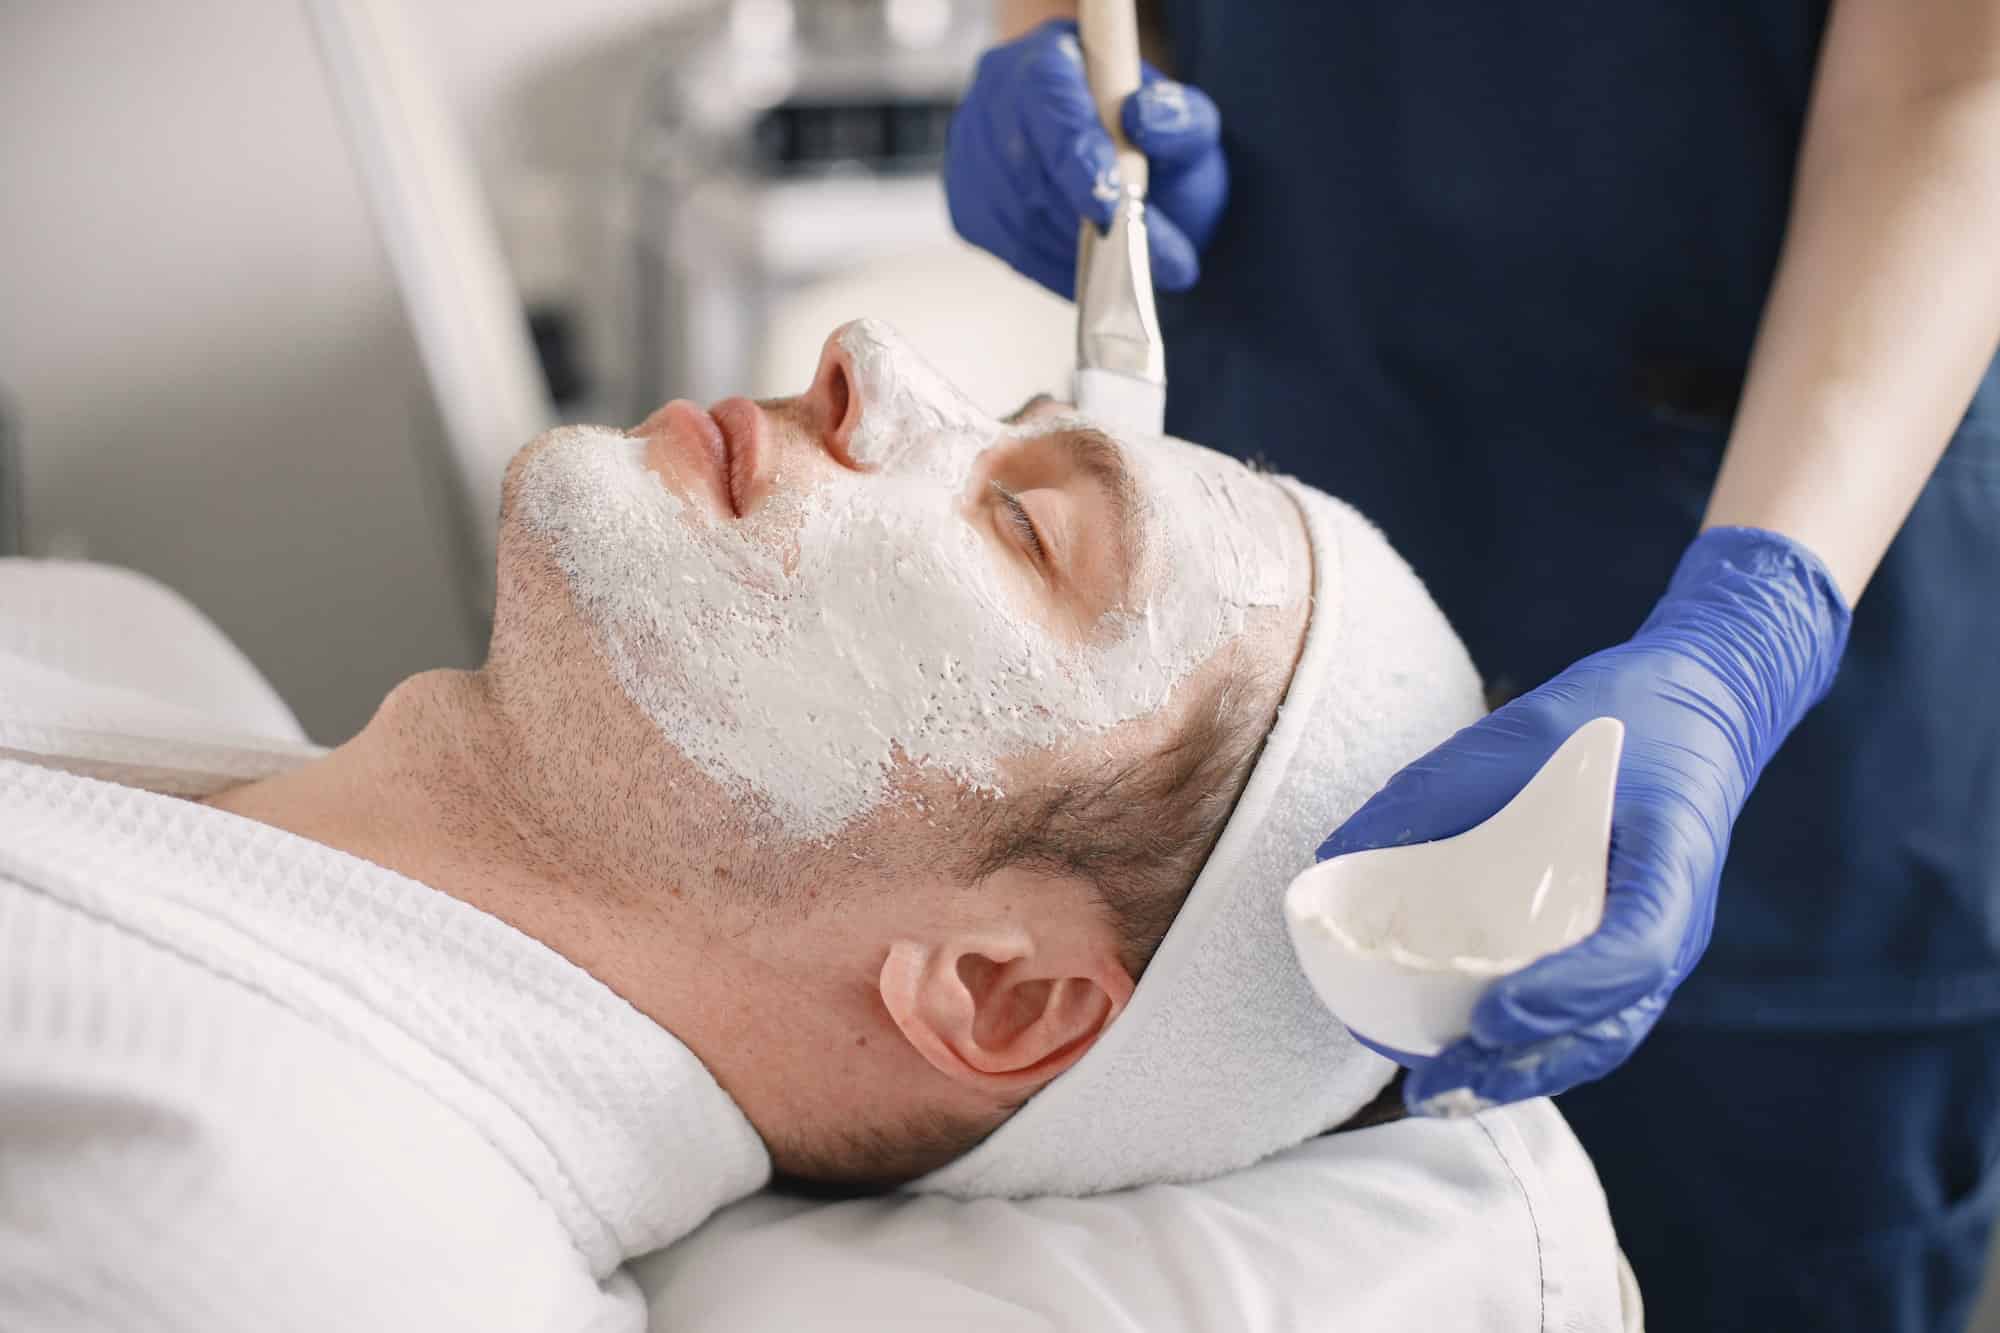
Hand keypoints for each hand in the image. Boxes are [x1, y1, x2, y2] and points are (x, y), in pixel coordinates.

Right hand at [944, 19, 1227, 297]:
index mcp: (1052, 56)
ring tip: (1126, 267)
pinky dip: (1056, 269)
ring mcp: (974, 153)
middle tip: (1137, 256)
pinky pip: (1009, 249)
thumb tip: (1146, 119)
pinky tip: (1090, 270)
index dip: (1072, 150)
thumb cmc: (1155, 148)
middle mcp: (998, 97)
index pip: (1045, 94)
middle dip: (1081, 217)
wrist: (1136, 185)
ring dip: (1074, 250)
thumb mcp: (1190, 128)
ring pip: (1016, 214)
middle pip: (1023, 163)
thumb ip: (1183, 120)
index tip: (1108, 203)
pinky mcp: (970, 208)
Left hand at [1320, 527, 1851, 1114]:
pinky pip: (1588, 1019)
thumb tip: (1335, 854)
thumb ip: (1436, 790)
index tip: (1492, 1015)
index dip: (1565, 994)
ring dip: (1524, 1076)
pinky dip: (1532, 1051)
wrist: (1694, 708)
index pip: (1635, 950)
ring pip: (1600, 1039)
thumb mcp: (1525, 730)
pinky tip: (1464, 1063)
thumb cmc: (1606, 718)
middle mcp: (1672, 919)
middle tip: (1439, 1082)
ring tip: (1440, 1093)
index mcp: (1669, 860)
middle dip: (1525, 1065)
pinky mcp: (1631, 950)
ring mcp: (1658, 944)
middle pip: (1613, 1024)